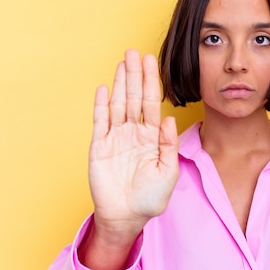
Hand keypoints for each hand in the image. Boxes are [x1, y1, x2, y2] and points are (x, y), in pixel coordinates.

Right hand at [87, 49, 178, 251]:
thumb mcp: (168, 171)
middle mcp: (133, 133)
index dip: (151, 82)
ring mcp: (116, 138)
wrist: (127, 216)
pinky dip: (101, 105)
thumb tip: (170, 118)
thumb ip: (169, 144)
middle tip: (135, 52)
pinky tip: (104, 89)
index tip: (151, 62)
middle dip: (135, 75)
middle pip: (134, 98)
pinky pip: (100, 122)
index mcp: (152, 137)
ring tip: (122, 62)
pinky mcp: (100, 147)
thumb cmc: (150, 197)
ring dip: (120, 83)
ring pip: (118, 104)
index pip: (151, 104)